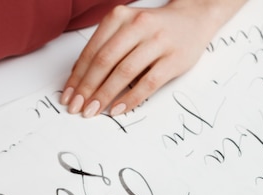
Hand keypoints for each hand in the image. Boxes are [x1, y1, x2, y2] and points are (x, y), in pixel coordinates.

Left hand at [60, 0, 244, 117]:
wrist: (193, 20)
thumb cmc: (154, 29)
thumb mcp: (126, 29)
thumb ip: (106, 47)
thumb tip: (81, 80)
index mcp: (120, 17)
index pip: (92, 51)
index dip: (78, 76)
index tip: (69, 96)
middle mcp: (137, 25)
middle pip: (105, 61)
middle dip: (88, 88)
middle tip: (78, 107)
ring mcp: (158, 41)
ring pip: (124, 72)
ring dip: (105, 95)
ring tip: (94, 110)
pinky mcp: (173, 59)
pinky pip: (148, 82)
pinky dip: (131, 98)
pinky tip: (118, 109)